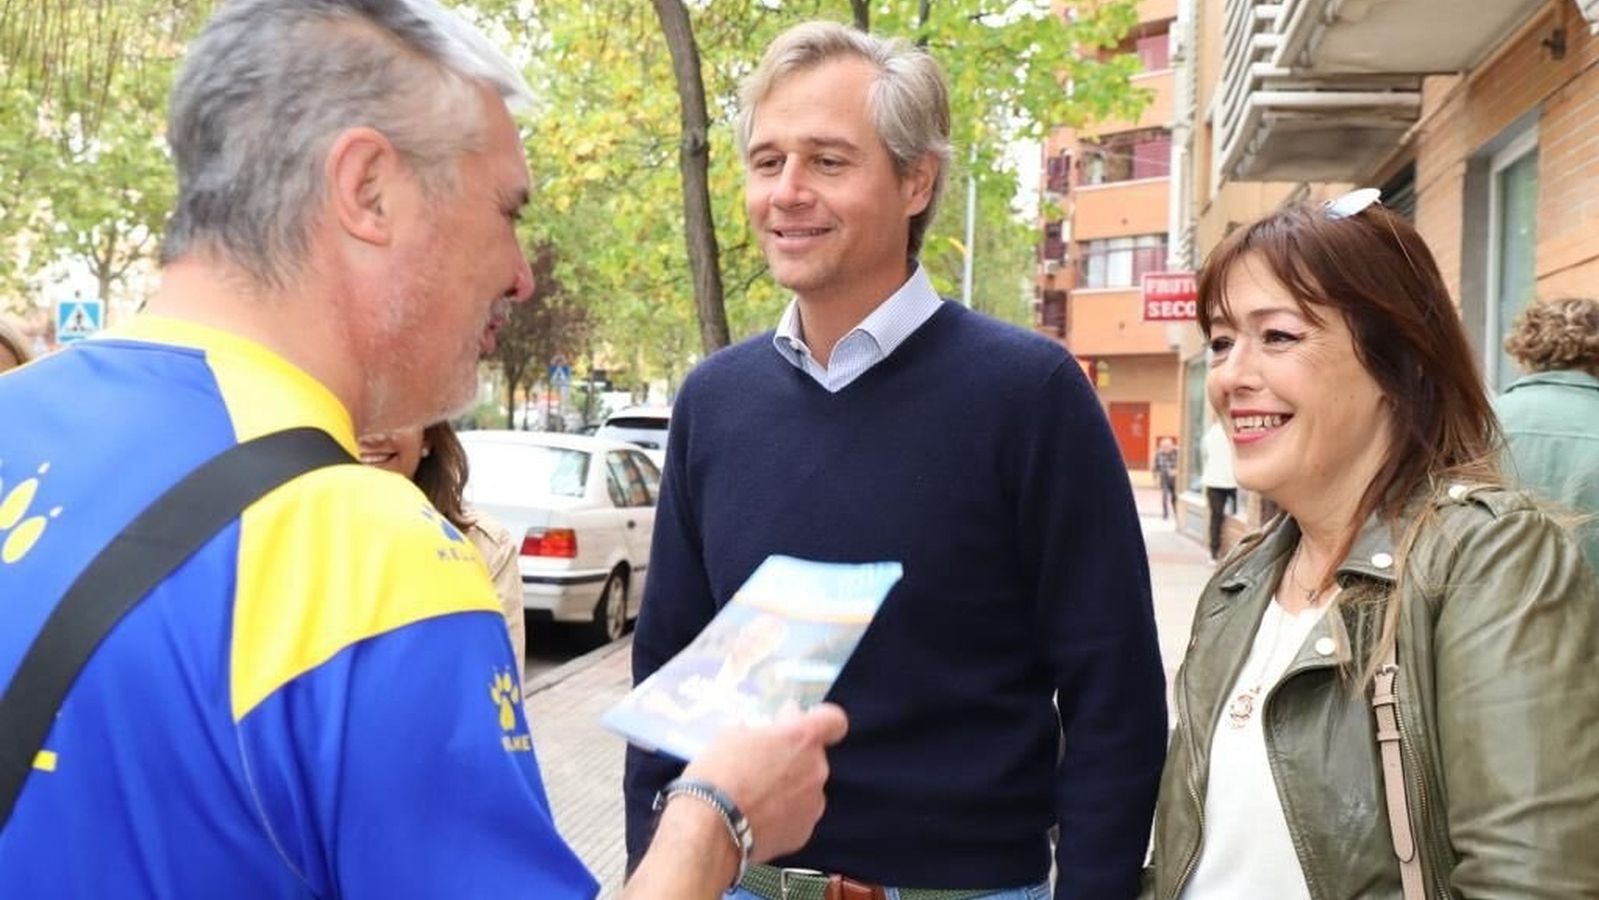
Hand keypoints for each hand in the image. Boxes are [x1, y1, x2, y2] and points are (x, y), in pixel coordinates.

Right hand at [683, 702, 847, 861]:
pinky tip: (758, 817)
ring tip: (756, 796)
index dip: (821, 719)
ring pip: (806, 787)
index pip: (834, 721)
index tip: (800, 723)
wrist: (711, 827)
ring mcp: (814, 804)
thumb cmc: (719, 771)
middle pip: (813, 756)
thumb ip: (764, 731)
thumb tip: (777, 730)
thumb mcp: (734, 734)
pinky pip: (798, 815)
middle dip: (792, 756)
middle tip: (762, 763)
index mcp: (803, 738)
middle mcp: (817, 769)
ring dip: (789, 786)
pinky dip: (783, 814)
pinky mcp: (804, 833)